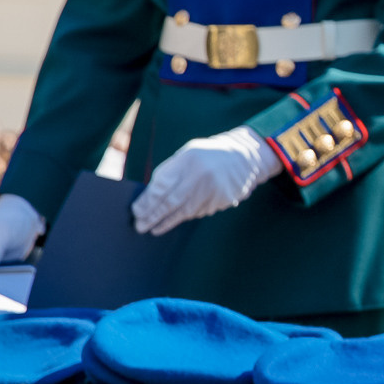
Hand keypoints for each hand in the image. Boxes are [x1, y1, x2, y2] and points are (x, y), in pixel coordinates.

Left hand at [132, 127, 283, 235]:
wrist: (246, 156)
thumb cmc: (208, 155)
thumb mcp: (187, 154)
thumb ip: (171, 172)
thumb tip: (150, 198)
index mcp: (188, 159)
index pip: (161, 185)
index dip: (147, 201)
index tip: (136, 211)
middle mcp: (200, 175)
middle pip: (171, 202)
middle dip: (153, 216)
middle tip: (140, 226)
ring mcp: (214, 189)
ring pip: (185, 211)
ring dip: (167, 222)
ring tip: (154, 229)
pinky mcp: (223, 200)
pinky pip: (200, 211)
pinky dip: (186, 216)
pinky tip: (177, 220)